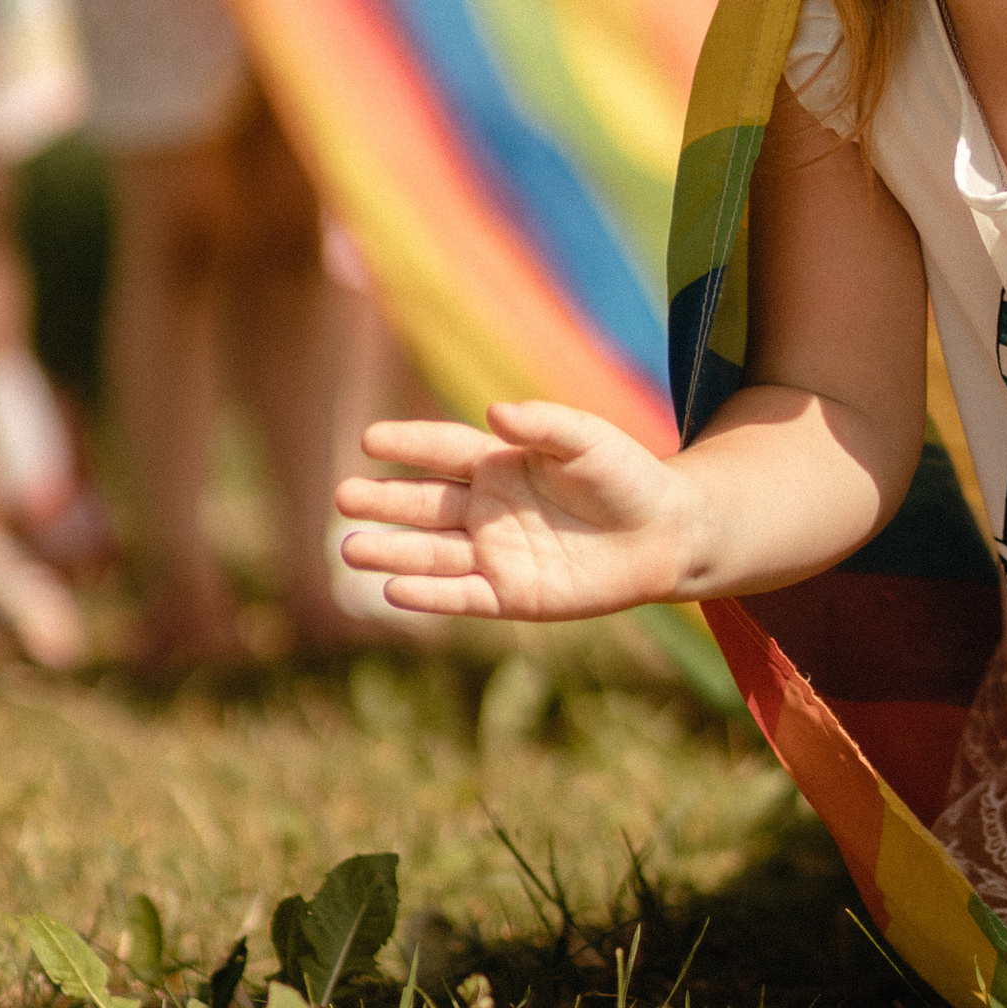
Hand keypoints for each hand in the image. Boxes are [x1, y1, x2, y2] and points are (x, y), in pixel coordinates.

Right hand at [337, 402, 701, 620]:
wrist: (664, 534)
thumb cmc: (624, 476)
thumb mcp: (586, 439)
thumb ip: (542, 424)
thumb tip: (493, 411)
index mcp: (499, 464)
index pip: (443, 451)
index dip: (409, 444)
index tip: (369, 440)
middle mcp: (488, 510)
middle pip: (425, 504)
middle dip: (384, 501)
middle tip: (342, 498)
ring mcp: (496, 553)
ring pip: (432, 553)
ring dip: (392, 551)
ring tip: (350, 548)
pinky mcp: (512, 595)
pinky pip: (463, 595)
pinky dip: (430, 594)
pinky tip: (394, 588)